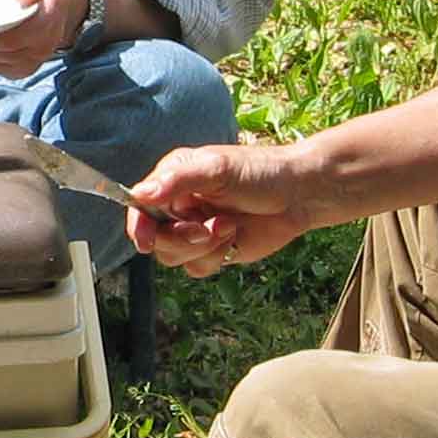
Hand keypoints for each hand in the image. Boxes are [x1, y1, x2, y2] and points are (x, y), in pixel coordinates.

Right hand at [126, 142, 314, 276]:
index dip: (140, 225)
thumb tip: (139, 194)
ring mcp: (194, 230)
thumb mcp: (217, 170)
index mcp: (173, 179)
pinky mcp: (212, 250)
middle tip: (205, 228)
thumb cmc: (259, 172)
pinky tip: (233, 236)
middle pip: (156, 238)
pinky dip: (215, 256)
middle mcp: (178, 206)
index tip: (146, 239)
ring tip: (227, 226)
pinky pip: (196, 267)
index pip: (140, 207)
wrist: (298, 196)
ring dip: (202, 247)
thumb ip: (178, 181)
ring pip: (174, 257)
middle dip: (180, 238)